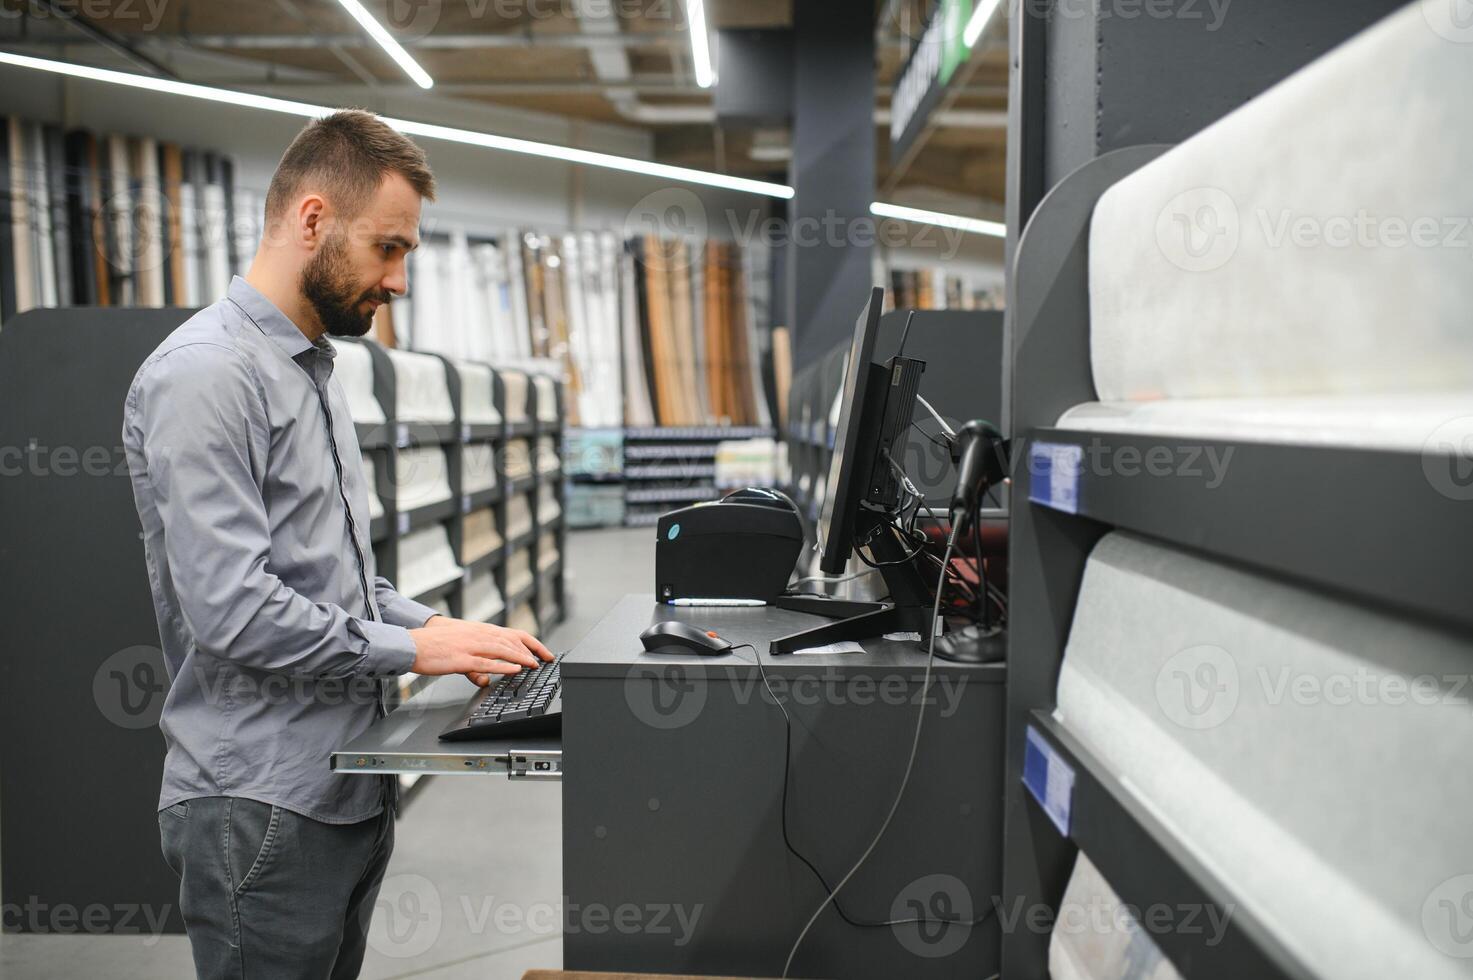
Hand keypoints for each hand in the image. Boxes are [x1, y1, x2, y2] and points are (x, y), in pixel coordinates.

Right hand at [409, 618, 554, 686]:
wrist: (412, 644)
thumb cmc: (433, 646)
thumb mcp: (459, 653)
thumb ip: (475, 666)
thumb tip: (486, 679)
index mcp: (480, 631)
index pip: (513, 634)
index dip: (532, 643)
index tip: (545, 653)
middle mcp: (479, 635)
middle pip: (512, 640)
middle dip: (532, 650)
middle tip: (547, 660)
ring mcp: (471, 646)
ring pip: (502, 649)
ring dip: (521, 657)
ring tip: (535, 665)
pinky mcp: (462, 658)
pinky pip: (486, 662)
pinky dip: (502, 665)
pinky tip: (514, 670)